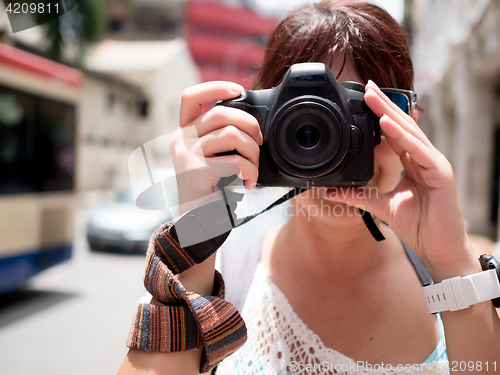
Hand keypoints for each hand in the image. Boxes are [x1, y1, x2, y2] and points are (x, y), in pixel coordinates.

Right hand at [169, 81, 262, 212]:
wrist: (198, 222)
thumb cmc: (212, 190)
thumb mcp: (213, 158)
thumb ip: (222, 139)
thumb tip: (252, 125)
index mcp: (185, 133)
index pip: (191, 97)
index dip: (215, 86)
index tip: (238, 89)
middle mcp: (181, 140)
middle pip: (221, 112)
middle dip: (249, 124)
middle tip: (259, 142)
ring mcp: (186, 154)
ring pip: (231, 134)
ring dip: (252, 151)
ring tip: (253, 168)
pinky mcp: (195, 171)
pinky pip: (235, 162)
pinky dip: (250, 172)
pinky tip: (249, 183)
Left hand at [325, 80, 479, 280]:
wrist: (439, 249)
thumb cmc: (418, 226)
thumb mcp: (380, 207)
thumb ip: (359, 196)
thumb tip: (332, 191)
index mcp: (412, 163)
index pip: (393, 134)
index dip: (379, 116)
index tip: (362, 99)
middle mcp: (423, 159)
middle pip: (401, 127)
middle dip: (383, 106)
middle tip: (366, 86)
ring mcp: (433, 164)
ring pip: (410, 133)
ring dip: (390, 114)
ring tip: (373, 98)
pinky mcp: (441, 174)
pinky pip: (419, 151)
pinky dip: (403, 137)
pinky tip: (388, 124)